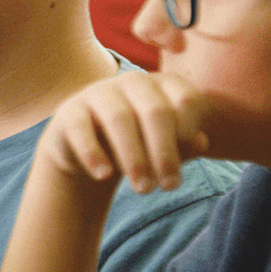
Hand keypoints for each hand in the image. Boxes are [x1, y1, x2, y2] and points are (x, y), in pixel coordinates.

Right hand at [38, 70, 210, 193]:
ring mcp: (98, 92)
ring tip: (143, 190)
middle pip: (156, 112)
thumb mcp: (166, 145)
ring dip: (135, 158)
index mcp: (162, 84)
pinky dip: (94, 154)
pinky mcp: (70, 112)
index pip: (186, 99)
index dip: (190, 131)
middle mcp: (132, 81)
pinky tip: (104, 176)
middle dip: (165, 153)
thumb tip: (201, 141)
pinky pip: (82, 129)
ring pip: (120, 119)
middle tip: (168, 188)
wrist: (89, 151)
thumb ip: (186, 142)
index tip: (185, 161)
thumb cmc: (140, 145)